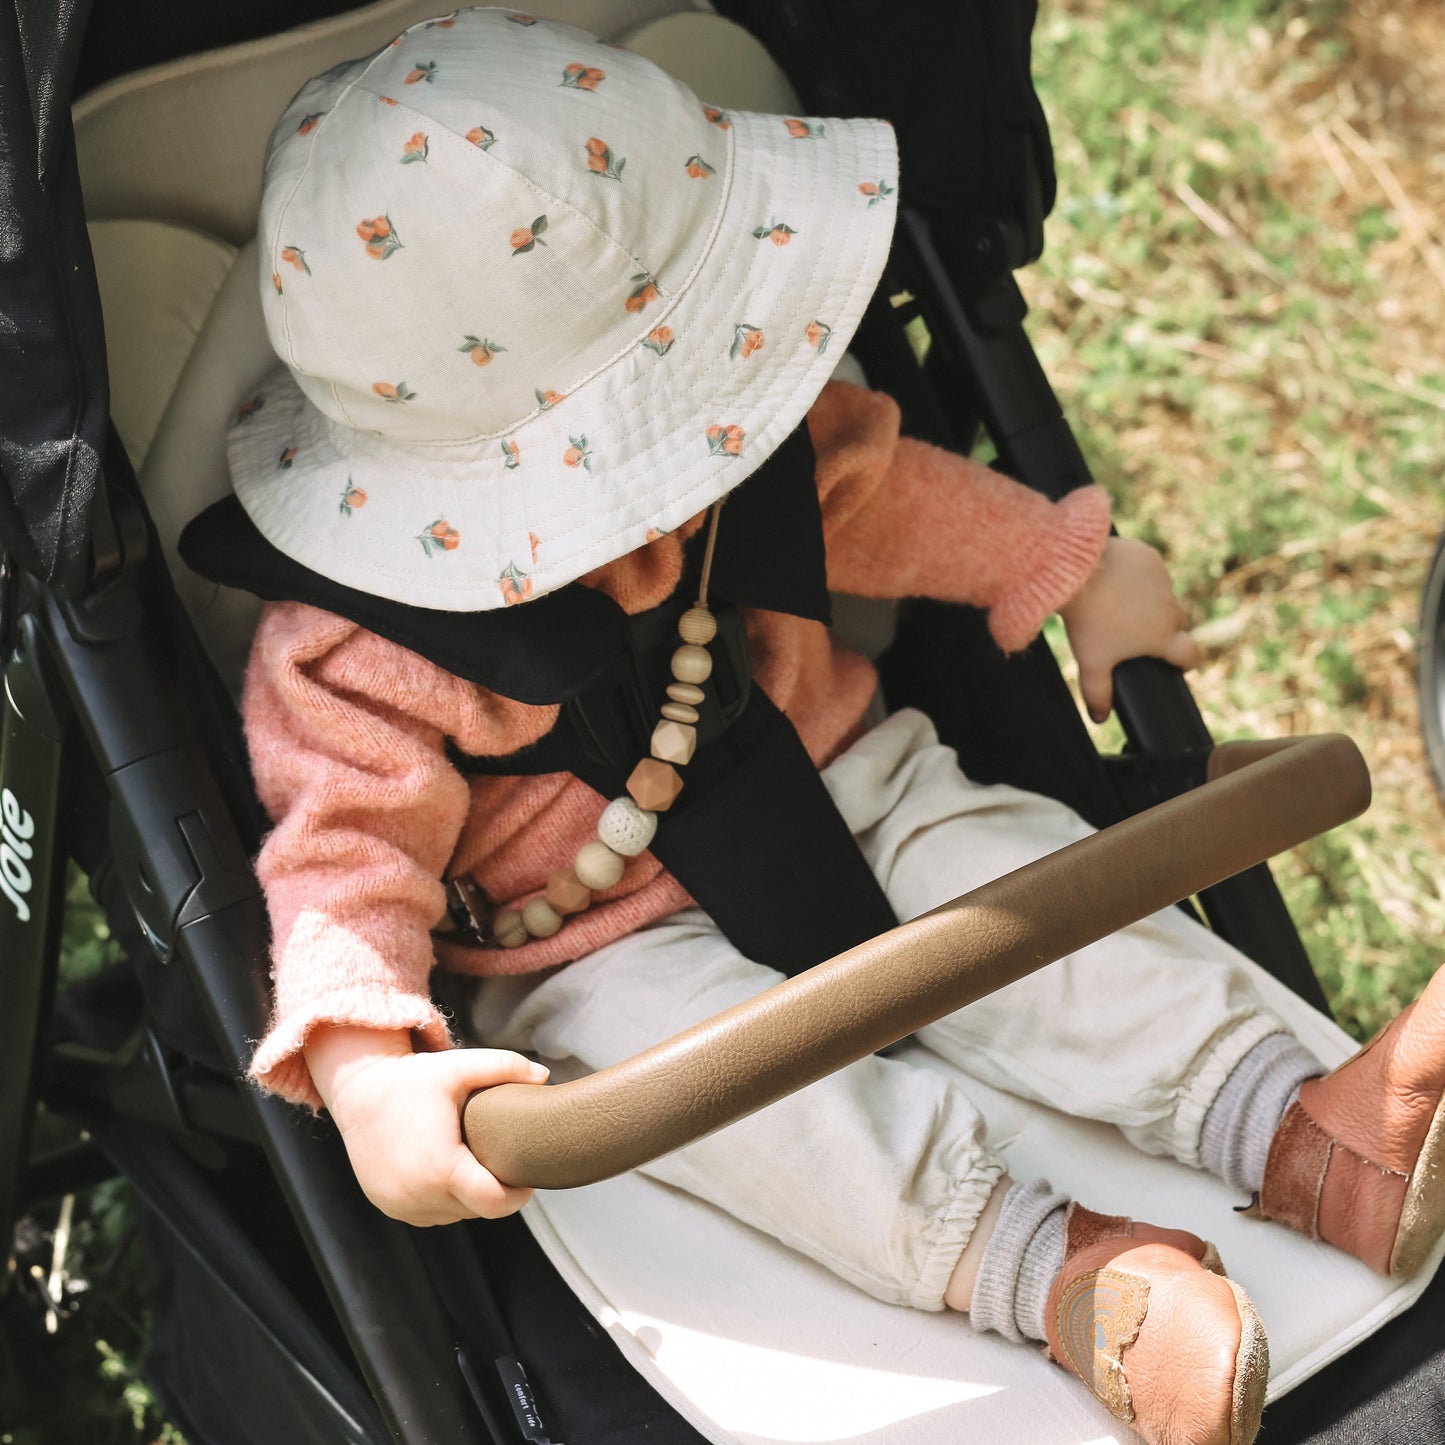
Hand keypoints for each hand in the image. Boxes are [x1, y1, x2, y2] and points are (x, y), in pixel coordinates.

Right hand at [304, 1026, 547, 1225]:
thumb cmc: (412, 1078)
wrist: (358, 1089)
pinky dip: (443, 1201)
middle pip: (476, 1211)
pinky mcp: (386, 1204)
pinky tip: (449, 1175)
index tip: (527, 1179)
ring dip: (469, 1200)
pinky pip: (429, 1215)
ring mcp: (398, 1204)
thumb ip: (506, 1067)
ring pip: (453, 1216)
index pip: (494, 1203)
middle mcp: (416, 1194)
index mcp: (440, 1167)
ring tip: (477, 1167)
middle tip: (506, 1166)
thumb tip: (545, 1076)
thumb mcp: (460, 1066)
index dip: (517, 1196)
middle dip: (495, 1194)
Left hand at [1058, 536, 1202, 722]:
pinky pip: (1148, 569)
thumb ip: (1098, 693)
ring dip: (1150, 599)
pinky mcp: (1150, 557)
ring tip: (1120, 604)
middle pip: (1177, 622)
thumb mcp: (1092, 662)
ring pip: (1162, 594)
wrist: (1079, 574)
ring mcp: (1162, 580)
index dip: (1187, 661)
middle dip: (1163, 628)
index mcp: (1162, 636)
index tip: (1180, 663)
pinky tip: (1116, 579)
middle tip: (1136, 632)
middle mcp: (1170, 608)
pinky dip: (1137, 575)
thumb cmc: (1088, 621)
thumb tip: (1100, 718)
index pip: (1191, 654)